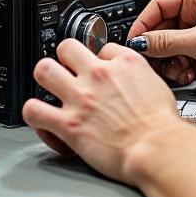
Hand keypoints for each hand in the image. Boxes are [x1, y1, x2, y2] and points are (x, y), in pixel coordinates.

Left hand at [22, 39, 182, 183]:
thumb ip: (138, 76)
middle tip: (70, 74)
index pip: (101, 47)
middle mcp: (99, 74)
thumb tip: (130, 80)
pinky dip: (34, 114)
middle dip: (66, 60)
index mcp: (124, 62)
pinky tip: (43, 119)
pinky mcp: (68, 124)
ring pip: (43, 70)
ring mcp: (80, 97)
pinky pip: (33, 110)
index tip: (97, 70)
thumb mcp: (158, 85)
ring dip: (46, 80)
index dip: (98, 60)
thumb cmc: (162, 125)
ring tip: (51, 91)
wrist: (158, 148)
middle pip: (66, 47)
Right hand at [127, 0, 195, 95]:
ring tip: (176, 69)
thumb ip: (166, 42)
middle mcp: (195, 12)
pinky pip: (173, 58)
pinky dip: (175, 68)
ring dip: (167, 61)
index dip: (143, 23)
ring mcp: (194, 32)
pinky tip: (186, 74)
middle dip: (156, 47)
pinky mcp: (195, 50)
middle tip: (151, 60)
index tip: (133, 40)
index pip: (158, 4)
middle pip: (158, 27)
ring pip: (164, 46)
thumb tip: (140, 42)